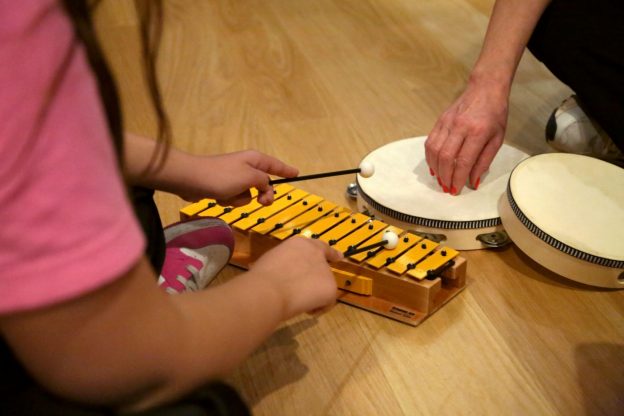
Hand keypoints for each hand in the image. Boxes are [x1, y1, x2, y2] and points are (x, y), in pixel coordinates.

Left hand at [182, 150, 297, 205]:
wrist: (191, 179)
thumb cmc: (222, 176)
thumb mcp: (249, 177)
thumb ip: (264, 182)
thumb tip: (267, 188)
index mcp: (254, 160)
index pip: (276, 165)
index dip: (286, 170)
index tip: (297, 174)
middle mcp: (246, 166)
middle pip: (263, 183)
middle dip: (262, 194)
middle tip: (263, 202)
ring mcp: (234, 178)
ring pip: (248, 194)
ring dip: (240, 199)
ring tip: (228, 194)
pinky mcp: (223, 187)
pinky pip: (235, 197)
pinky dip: (229, 200)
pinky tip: (219, 197)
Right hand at [248, 237, 342, 318]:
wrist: (269, 290)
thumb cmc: (262, 276)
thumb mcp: (273, 260)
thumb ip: (285, 263)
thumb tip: (285, 274)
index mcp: (300, 244)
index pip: (319, 246)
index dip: (329, 253)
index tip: (339, 257)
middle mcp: (316, 253)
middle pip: (324, 268)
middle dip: (318, 280)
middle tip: (310, 293)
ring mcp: (326, 270)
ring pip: (324, 287)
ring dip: (314, 295)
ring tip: (295, 302)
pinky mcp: (331, 287)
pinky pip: (327, 302)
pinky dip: (317, 308)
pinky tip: (304, 309)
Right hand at [425, 80, 508, 194]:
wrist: (485, 89)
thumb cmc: (495, 115)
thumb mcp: (498, 139)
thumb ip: (484, 161)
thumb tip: (473, 181)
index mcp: (478, 132)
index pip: (464, 161)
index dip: (458, 178)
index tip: (456, 190)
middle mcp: (460, 127)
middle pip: (446, 157)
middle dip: (445, 177)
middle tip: (447, 188)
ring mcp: (447, 122)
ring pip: (434, 150)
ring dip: (436, 168)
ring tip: (440, 179)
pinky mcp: (440, 121)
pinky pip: (430, 142)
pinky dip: (430, 157)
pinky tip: (435, 166)